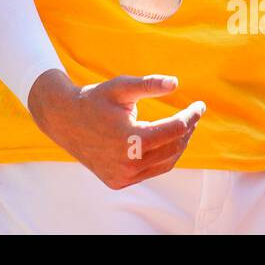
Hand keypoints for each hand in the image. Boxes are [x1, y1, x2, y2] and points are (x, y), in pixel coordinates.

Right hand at [27, 69, 204, 189]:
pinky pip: (150, 171)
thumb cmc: (94, 99)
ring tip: (182, 127)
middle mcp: (128, 163)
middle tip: (192, 114)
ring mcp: (123, 176)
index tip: (200, 105)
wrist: (64, 120)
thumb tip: (176, 83)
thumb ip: (149, 84)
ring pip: (165, 163)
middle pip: (173, 148)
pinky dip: (162, 157)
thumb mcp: (121, 87)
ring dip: (177, 145)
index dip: (191, 116)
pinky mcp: (118, 182)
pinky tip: (163, 141)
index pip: (174, 129)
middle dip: (187, 130)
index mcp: (130, 139)